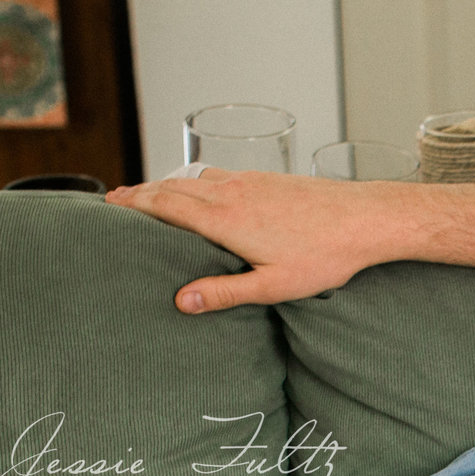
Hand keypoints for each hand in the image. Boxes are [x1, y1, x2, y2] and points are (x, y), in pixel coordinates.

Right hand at [103, 169, 406, 312]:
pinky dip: (195, 181)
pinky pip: (219, 175)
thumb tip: (182, 300)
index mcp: (225, 219)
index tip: (109, 205)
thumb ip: (226, 292)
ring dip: (167, 185)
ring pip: (195, 179)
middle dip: (141, 193)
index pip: (166, 205)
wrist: (365, 218)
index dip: (134, 204)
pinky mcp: (267, 178)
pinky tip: (199, 189)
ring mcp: (250, 181)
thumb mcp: (274, 285)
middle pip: (173, 188)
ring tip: (149, 195)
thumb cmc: (325, 256)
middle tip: (114, 199)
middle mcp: (232, 193)